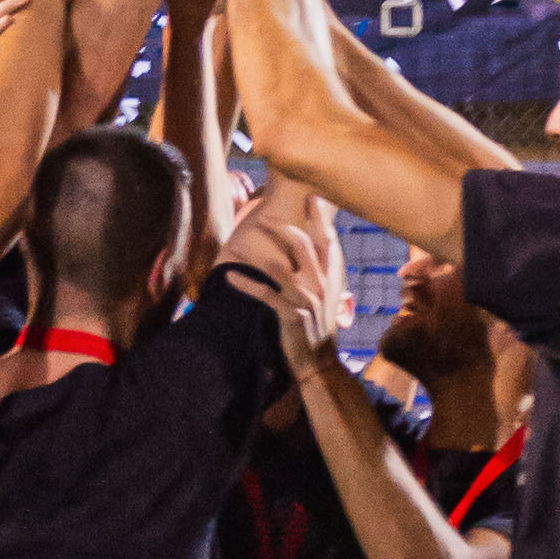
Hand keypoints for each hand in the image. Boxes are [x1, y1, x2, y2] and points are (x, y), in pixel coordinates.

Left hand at [217, 192, 338, 366]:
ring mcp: (305, 300)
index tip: (311, 196)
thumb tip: (319, 246)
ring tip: (238, 245)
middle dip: (282, 229)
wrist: (320, 361)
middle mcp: (320, 286)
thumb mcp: (328, 297)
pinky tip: (230, 277)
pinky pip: (264, 294)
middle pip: (302, 246)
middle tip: (263, 217)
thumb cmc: (320, 326)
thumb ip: (324, 271)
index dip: (319, 218)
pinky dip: (245, 284)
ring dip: (256, 254)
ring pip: (278, 267)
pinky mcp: (290, 316)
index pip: (327, 241)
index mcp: (330, 279)